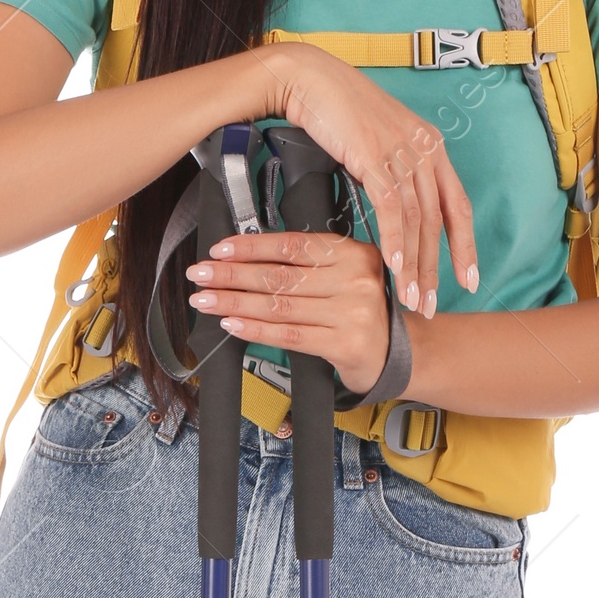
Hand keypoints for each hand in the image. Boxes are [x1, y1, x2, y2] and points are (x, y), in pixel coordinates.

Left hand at [186, 228, 396, 393]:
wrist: (397, 352)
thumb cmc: (361, 311)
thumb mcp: (343, 275)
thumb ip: (306, 265)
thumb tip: (244, 260)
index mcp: (352, 253)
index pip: (292, 245)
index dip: (251, 247)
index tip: (220, 250)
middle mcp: (354, 279)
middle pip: (281, 275)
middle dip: (233, 274)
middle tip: (201, 274)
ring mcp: (352, 313)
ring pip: (280, 305)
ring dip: (235, 302)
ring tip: (205, 300)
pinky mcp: (344, 344)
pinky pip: (289, 335)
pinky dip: (255, 329)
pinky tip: (232, 324)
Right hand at [254, 42, 477, 315]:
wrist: (309, 79)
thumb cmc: (337, 110)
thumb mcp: (378, 143)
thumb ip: (394, 172)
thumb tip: (395, 209)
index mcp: (430, 145)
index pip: (457, 204)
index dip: (465, 245)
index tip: (468, 278)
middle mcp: (423, 148)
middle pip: (439, 219)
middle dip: (438, 268)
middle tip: (433, 303)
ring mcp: (400, 151)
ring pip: (417, 219)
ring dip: (415, 265)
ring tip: (411, 297)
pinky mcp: (375, 155)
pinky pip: (391, 208)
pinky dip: (395, 240)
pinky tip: (393, 266)